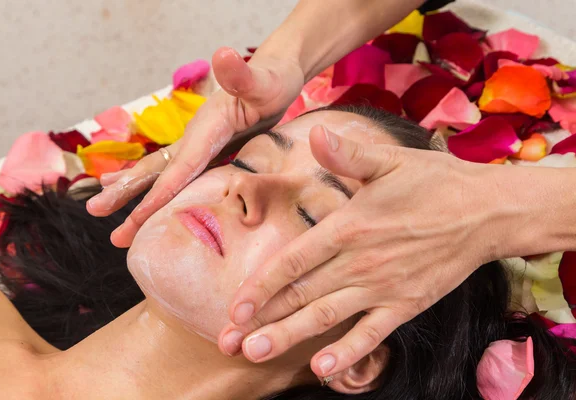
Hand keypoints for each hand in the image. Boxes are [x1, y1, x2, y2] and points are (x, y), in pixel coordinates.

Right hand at [86, 47, 303, 246]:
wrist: (273, 76)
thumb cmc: (271, 81)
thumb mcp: (261, 81)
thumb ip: (241, 75)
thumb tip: (222, 54)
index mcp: (205, 127)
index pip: (179, 167)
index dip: (159, 194)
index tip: (139, 219)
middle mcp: (193, 135)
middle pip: (155, 168)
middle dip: (125, 192)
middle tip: (93, 212)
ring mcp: (196, 142)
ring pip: (158, 172)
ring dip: (132, 192)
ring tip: (100, 208)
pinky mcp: (205, 149)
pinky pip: (176, 174)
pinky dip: (155, 186)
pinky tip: (143, 194)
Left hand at [218, 126, 507, 378]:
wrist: (486, 211)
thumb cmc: (433, 181)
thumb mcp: (389, 159)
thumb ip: (347, 153)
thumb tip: (315, 132)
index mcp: (349, 226)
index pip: (293, 261)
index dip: (260, 286)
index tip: (233, 308)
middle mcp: (361, 262)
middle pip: (301, 295)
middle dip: (262, 320)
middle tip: (228, 343)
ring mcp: (384, 287)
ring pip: (327, 317)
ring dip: (290, 337)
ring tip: (256, 354)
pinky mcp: (406, 304)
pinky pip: (372, 334)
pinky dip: (348, 353)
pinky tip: (323, 370)